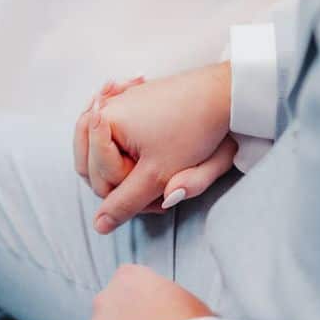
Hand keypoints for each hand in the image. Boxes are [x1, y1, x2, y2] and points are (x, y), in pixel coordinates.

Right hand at [80, 63, 235, 233]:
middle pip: (96, 164)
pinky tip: (153, 151)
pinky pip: (120, 134)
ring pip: (108, 151)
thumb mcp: (157, 175)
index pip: (97, 177)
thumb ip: (125, 203)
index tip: (155, 187)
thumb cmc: (192, 129)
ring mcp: (120, 103)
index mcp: (103, 122)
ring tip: (160, 170)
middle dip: (124, 181)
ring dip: (128, 167)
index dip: (125, 192)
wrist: (223, 94)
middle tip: (158, 185)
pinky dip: (133, 148)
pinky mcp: (135, 102)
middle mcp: (106, 108)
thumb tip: (99, 225)